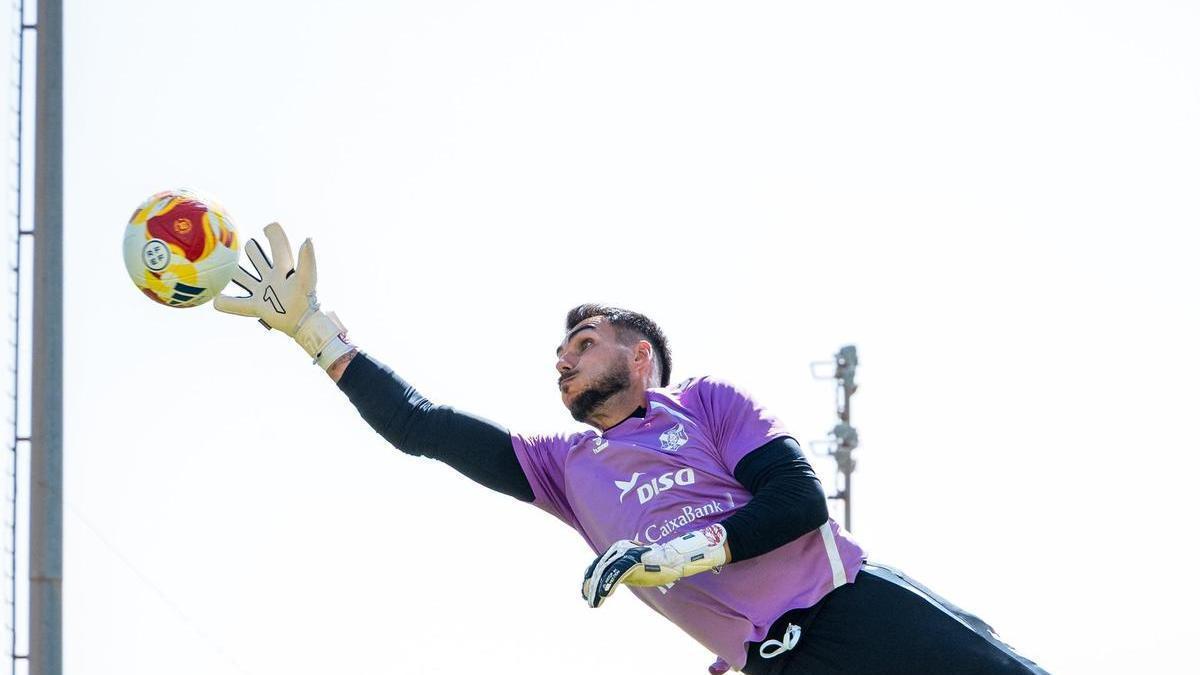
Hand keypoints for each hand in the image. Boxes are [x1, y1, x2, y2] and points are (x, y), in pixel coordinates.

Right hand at [214, 222, 353, 368]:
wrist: (303, 324)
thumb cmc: (305, 299)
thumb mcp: (306, 278)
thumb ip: (307, 260)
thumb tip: (307, 239)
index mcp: (283, 267)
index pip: (278, 245)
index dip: (274, 234)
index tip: (267, 228)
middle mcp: (272, 277)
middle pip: (258, 258)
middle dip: (251, 249)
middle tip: (239, 242)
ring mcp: (263, 292)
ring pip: (244, 278)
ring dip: (234, 272)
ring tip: (220, 265)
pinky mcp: (257, 307)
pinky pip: (237, 304)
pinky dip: (226, 302)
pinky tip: (214, 300)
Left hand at [581, 524, 727, 607]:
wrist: (674, 560)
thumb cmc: (655, 565)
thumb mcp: (633, 569)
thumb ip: (621, 572)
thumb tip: (607, 584)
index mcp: (617, 549)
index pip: (598, 564)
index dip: (589, 578)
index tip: (584, 592)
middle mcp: (619, 549)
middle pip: (598, 568)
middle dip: (590, 586)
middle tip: (586, 600)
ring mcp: (626, 554)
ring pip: (605, 572)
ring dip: (597, 590)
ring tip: (593, 603)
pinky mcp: (633, 561)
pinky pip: (616, 575)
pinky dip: (607, 586)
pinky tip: (604, 597)